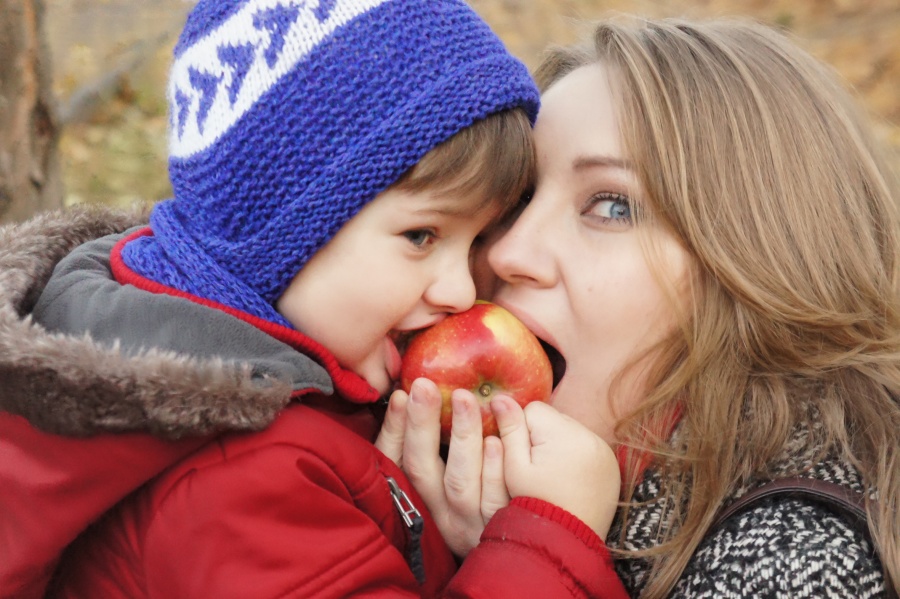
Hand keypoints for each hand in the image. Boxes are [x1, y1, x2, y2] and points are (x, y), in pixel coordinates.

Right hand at [375, 378, 508, 556]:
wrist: (523, 552)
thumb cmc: (477, 498)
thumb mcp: (443, 479)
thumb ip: (427, 443)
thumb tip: (410, 395)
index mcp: (418, 501)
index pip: (395, 463)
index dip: (395, 429)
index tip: (403, 394)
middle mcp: (440, 516)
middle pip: (422, 469)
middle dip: (422, 424)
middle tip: (425, 385)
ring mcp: (473, 524)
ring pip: (461, 483)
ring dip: (463, 437)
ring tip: (464, 399)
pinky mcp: (505, 526)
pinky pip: (497, 497)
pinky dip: (494, 467)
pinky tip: (499, 439)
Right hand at [492, 395, 620, 539]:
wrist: (568, 542)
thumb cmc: (534, 505)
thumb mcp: (514, 468)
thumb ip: (509, 430)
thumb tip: (499, 397)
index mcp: (563, 434)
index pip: (533, 410)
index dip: (519, 431)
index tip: (520, 458)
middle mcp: (589, 436)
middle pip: (553, 419)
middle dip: (540, 437)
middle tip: (536, 469)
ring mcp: (604, 450)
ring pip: (569, 432)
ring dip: (558, 445)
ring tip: (551, 476)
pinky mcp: (612, 463)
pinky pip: (586, 447)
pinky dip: (576, 457)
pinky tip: (568, 479)